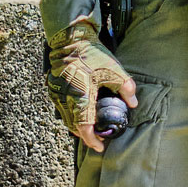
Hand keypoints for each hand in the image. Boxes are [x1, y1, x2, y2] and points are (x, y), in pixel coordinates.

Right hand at [46, 21, 137, 152]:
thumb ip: (126, 87)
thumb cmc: (91, 55)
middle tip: (99, 137)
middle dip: (86, 136)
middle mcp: (66, 98)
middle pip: (74, 127)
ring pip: (66, 120)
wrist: (70, 40)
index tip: (100, 146)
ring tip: (91, 127)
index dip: (91, 140)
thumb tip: (133, 103)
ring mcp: (57, 95)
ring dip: (78, 126)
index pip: (84, 126)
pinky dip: (71, 116)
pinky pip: (62, 110)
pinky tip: (81, 113)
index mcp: (81, 96)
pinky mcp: (53, 90)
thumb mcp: (113, 69)